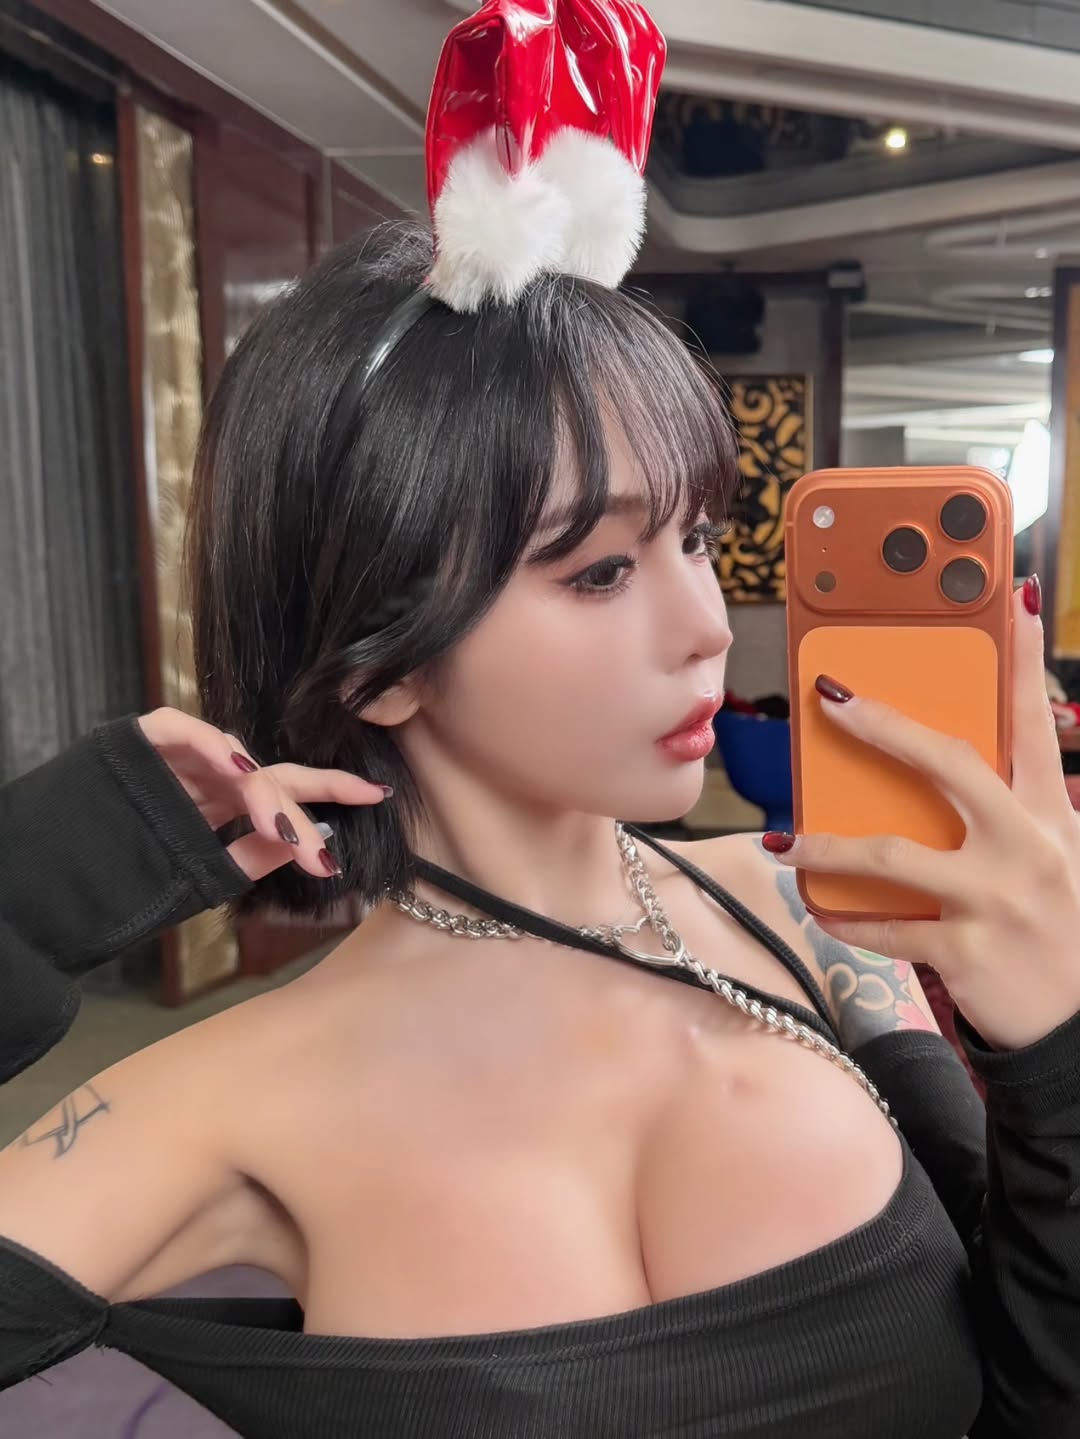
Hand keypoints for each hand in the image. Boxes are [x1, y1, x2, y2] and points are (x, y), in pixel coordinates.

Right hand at [136, 708, 389, 882]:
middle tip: (336, 834)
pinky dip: (211, 747)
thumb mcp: (195, 876)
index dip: (329, 791)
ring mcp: (169, 756)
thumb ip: (247, 857)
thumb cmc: (115, 887)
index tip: (379, 796)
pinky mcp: (136, 738)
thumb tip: (310, 838)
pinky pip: (182, 729)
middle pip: (266, 776)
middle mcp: (199, 776)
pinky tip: (238, 771)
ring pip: (231, 756)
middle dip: (304, 804)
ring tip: (284, 827)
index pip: (281, 792)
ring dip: (262, 792)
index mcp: (215, 806)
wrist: (37, 894)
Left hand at [765, 577, 1079, 1050]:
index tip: (1013, 596)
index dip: (1024, 657)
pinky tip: (818, 909)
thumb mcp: (1052, 854)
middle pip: (949, 763)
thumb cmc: (1058, 926)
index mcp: (1050, 812)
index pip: (1036, 720)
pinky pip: (887, 927)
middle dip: (884, 726)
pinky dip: (846, 918)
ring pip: (891, 854)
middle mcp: (1028, 843)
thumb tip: (933, 762)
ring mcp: (996, 897)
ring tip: (785, 842)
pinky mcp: (967, 949)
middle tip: (831, 700)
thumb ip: (1004, 811)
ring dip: (827, 846)